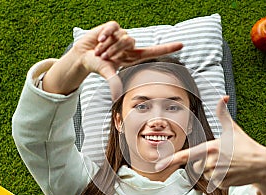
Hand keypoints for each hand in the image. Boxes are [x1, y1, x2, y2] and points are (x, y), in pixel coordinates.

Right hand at [43, 21, 182, 95]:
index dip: (167, 48)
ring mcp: (121, 35)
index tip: (182, 45)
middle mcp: (129, 45)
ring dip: (108, 44)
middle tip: (105, 56)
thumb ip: (114, 82)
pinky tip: (99, 39)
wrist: (83, 57)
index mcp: (133, 56)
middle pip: (130, 42)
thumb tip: (117, 96)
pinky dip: (106, 34)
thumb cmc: (98, 66)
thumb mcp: (107, 73)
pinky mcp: (112, 27)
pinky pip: (113, 27)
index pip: (154, 51)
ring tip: (100, 51)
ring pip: (121, 35)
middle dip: (115, 50)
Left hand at [156, 96, 265, 194]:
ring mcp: (217, 174)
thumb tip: (223, 96)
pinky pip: (212, 182)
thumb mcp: (232, 128)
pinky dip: (219, 179)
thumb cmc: (245, 144)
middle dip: (203, 162)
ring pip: (203, 174)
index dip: (170, 159)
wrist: (262, 164)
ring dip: (211, 171)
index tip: (158, 165)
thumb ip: (223, 113)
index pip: (186, 155)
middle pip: (195, 165)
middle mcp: (212, 161)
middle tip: (219, 158)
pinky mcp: (222, 184)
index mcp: (211, 147)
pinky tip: (230, 172)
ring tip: (226, 165)